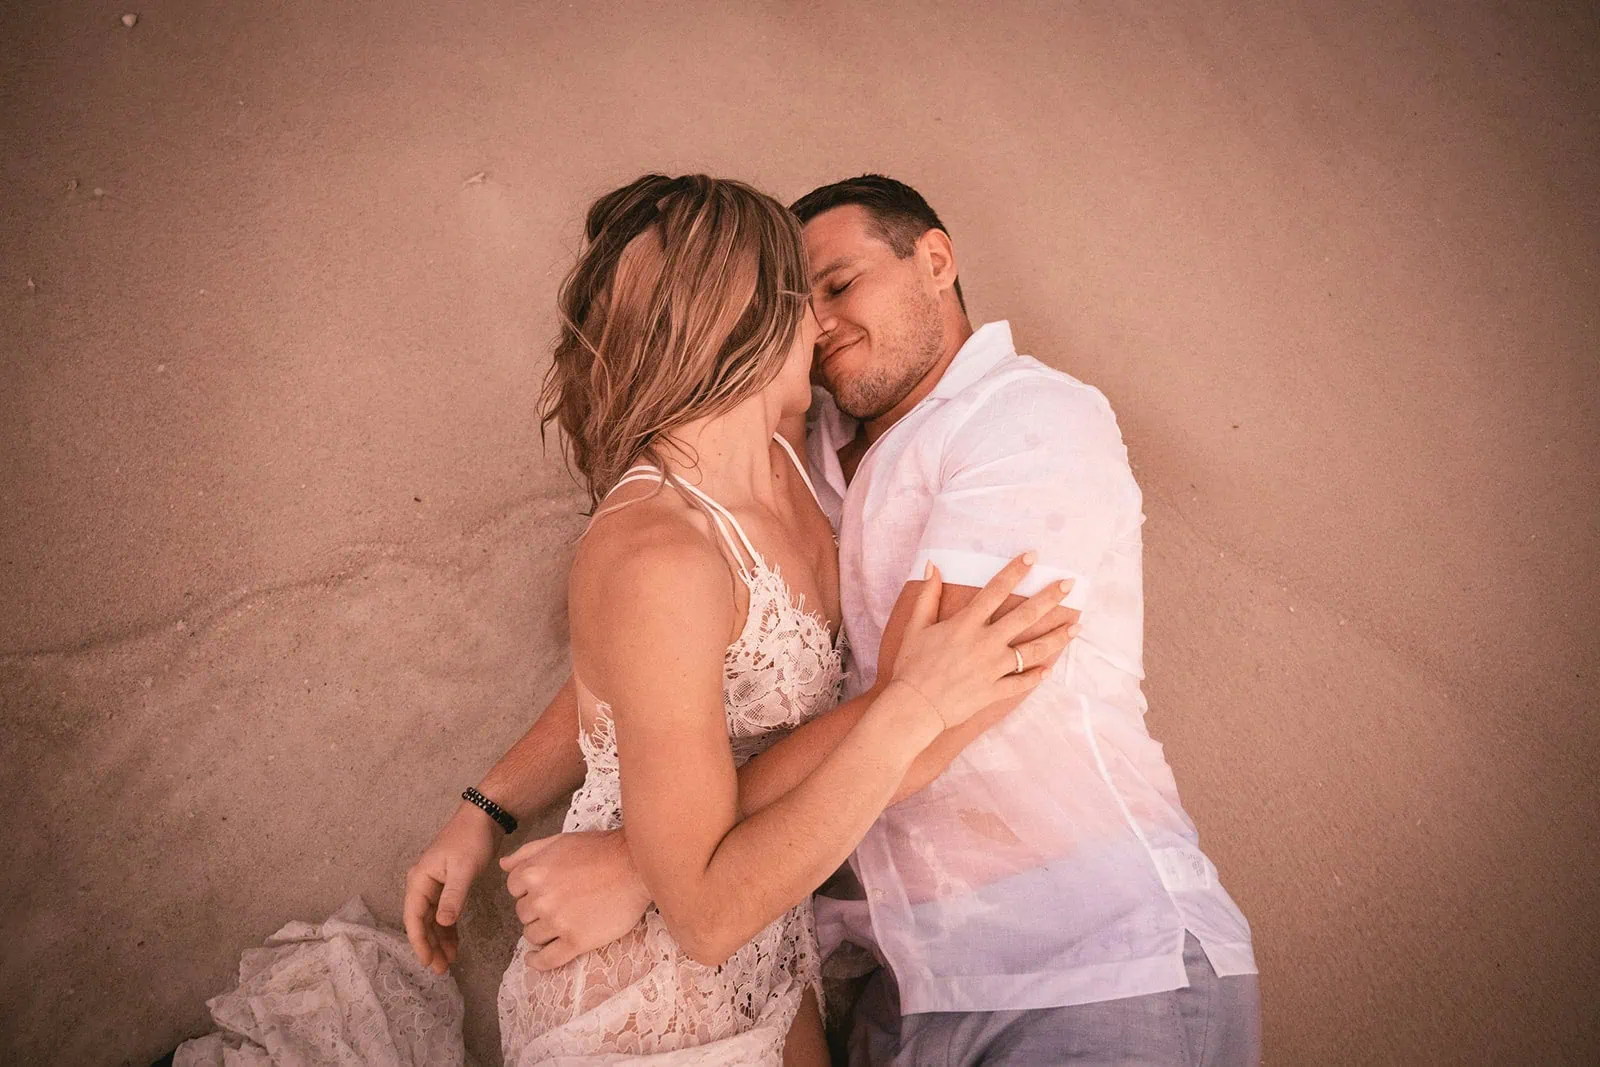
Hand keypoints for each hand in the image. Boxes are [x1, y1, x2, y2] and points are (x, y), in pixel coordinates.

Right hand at [403, 801, 497, 974]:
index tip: (427, 962)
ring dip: (439, 939)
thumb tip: (441, 923)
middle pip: (421, 922)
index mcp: (419, 879)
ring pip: (432, 919)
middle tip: (441, 969)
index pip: (414, 918)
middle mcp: (422, 883)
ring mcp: (434, 884)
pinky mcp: (448, 884)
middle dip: (430, 946)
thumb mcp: (464, 869)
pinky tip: (455, 943)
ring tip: (449, 961)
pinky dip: (448, 927)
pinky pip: (443, 912)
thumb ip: (453, 897)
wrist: (484, 817)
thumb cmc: (471, 840)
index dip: (419, 942)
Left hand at [500, 829, 651, 969]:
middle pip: (523, 914)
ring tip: (557, 924)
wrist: (636, 866)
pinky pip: (547, 960)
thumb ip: (528, 852)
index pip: (513, 889)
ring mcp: (558, 922)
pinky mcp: (576, 942)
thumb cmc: (600, 849)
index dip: (527, 889)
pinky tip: (535, 960)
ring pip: (533, 936)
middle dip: (535, 909)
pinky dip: (538, 962)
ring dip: (541, 931)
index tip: (542, 889)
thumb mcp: (560, 840)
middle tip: (557, 903)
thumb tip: (503, 865)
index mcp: (534, 872)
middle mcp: (541, 899)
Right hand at [891, 553, 1078, 728]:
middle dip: (1049, 597)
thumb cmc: (911, 665)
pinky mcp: (994, 691)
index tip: (1033, 556)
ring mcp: (993, 668)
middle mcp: (985, 643)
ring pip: (1033, 650)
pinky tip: (1049, 669)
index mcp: (966, 624)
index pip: (996, 590)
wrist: (914, 707)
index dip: (1015, 571)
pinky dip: (1036, 676)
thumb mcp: (915, 626)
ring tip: (1076, 627)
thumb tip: (932, 565)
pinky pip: (1022, 682)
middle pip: (1025, 615)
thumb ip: (927, 595)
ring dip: (1057, 638)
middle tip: (1069, 584)